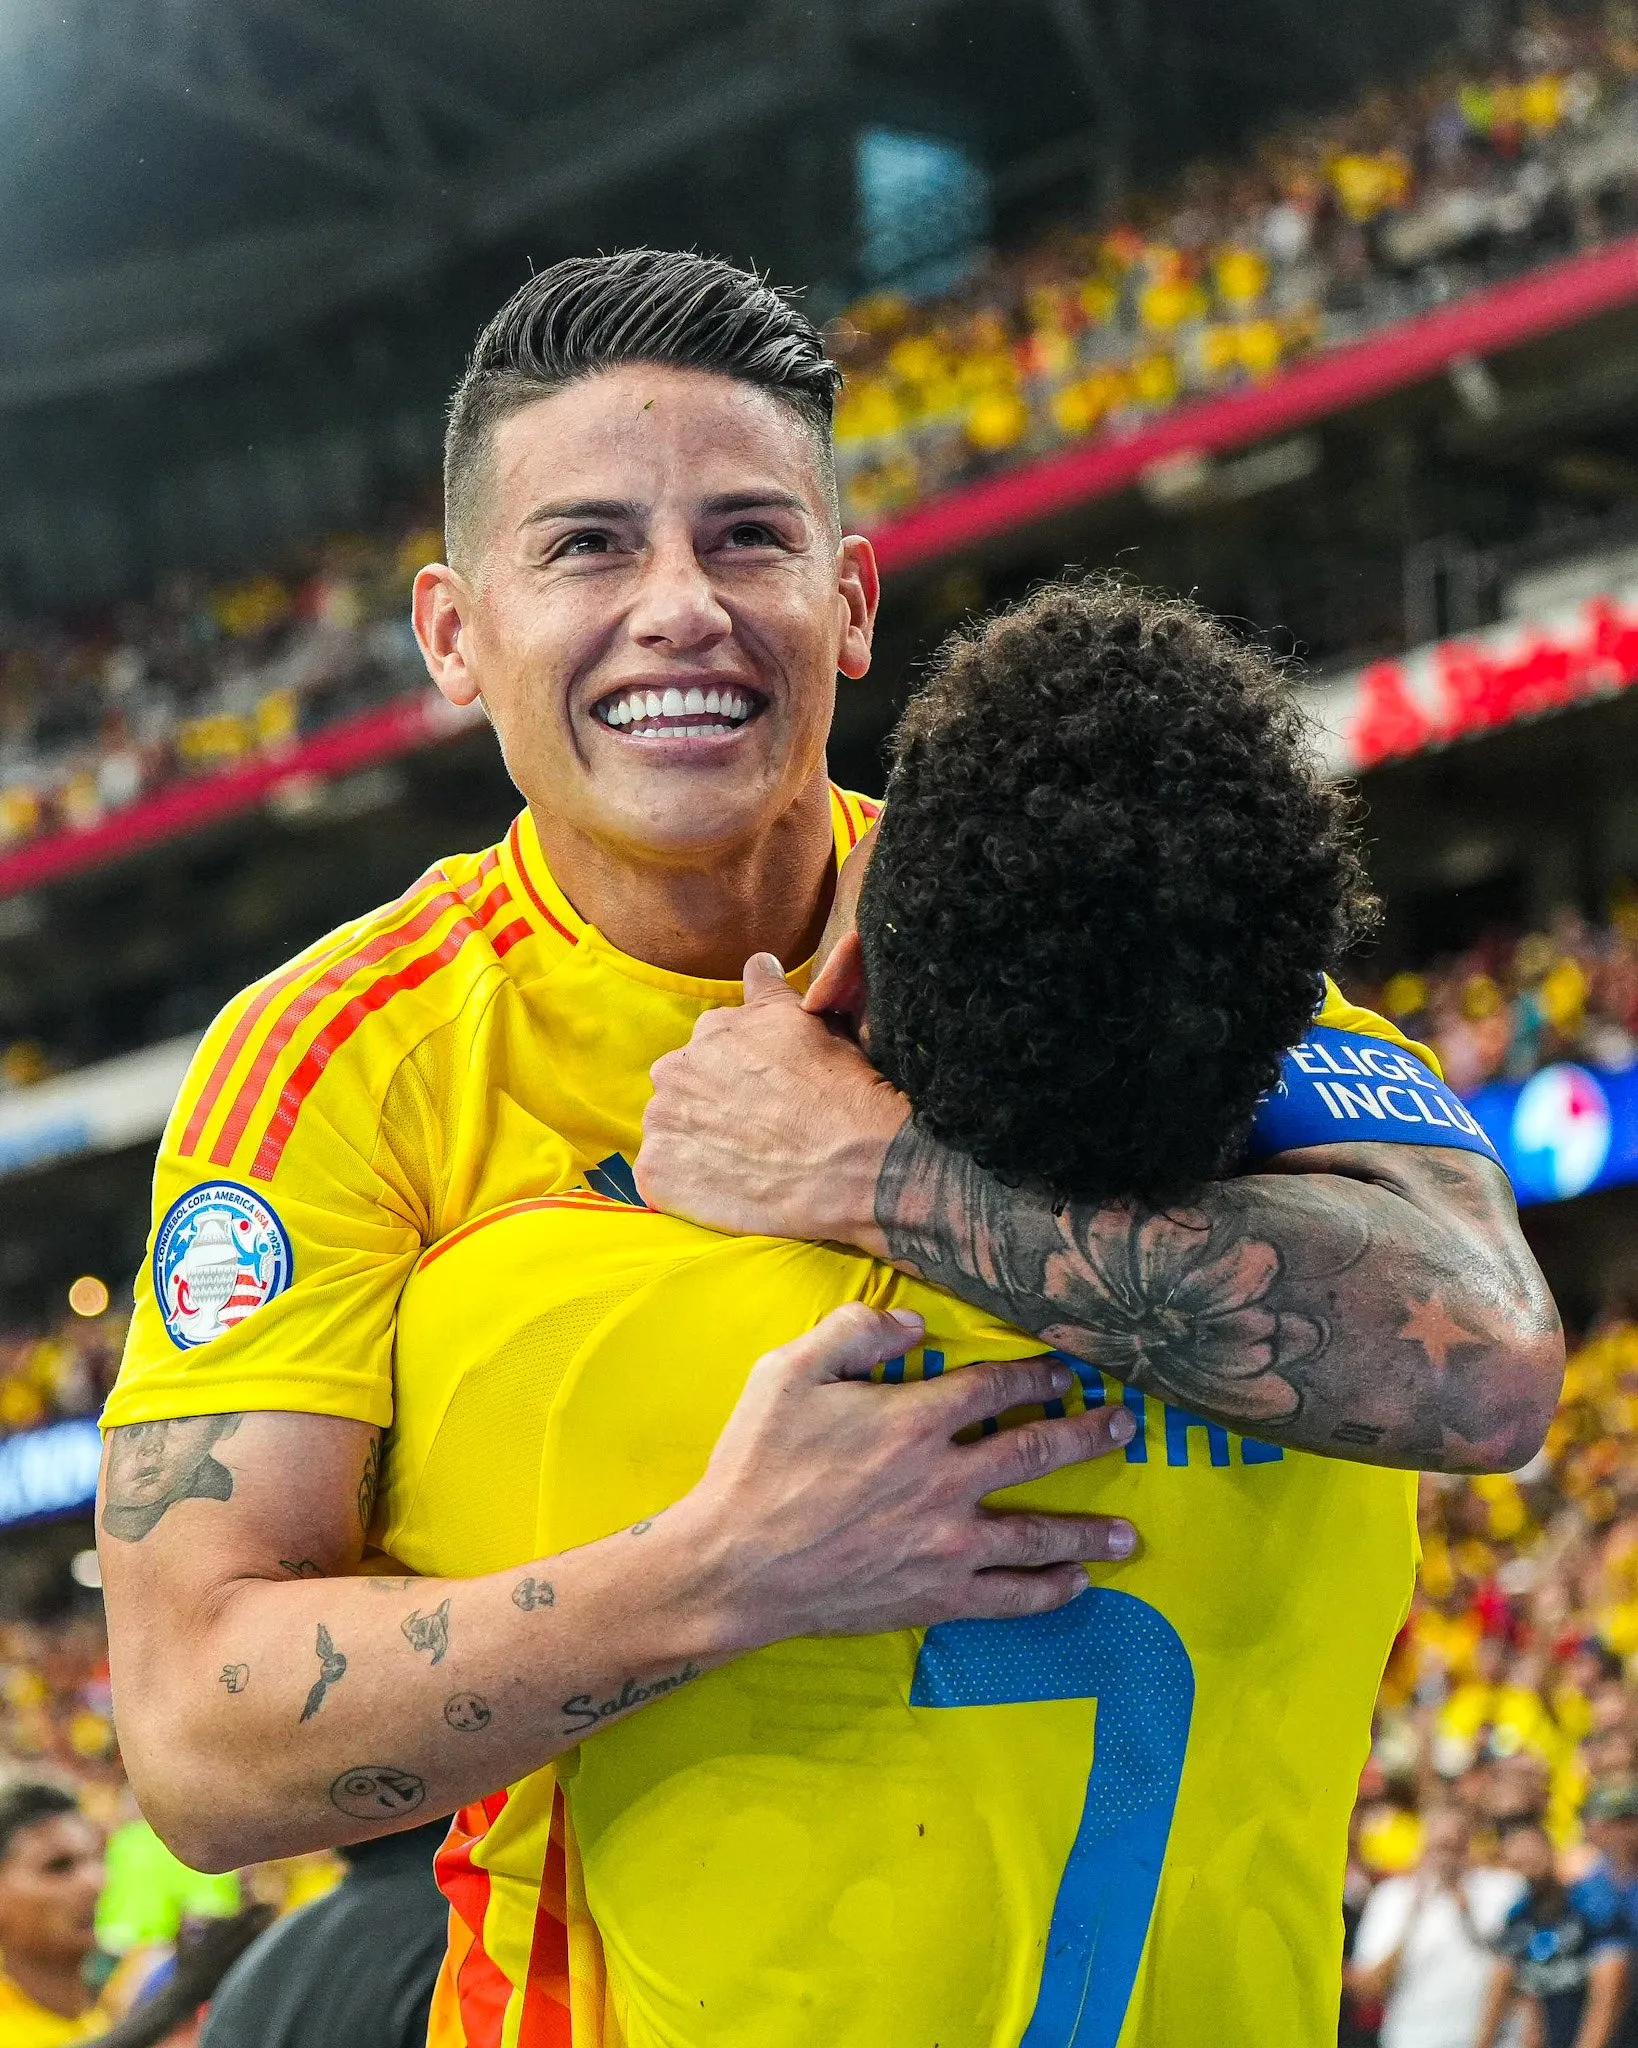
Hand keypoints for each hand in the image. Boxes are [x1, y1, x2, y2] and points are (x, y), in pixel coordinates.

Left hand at [637, 953, 908, 1249]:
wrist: (850, 1166)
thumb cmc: (842, 1091)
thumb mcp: (816, 1021)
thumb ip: (774, 990)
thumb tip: (760, 961)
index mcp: (713, 1027)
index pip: (715, 1041)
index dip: (743, 1066)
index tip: (768, 1088)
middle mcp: (677, 1066)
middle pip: (687, 1083)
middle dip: (714, 1100)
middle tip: (760, 1129)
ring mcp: (661, 1121)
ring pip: (672, 1127)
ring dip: (697, 1140)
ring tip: (746, 1162)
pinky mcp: (655, 1172)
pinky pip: (660, 1176)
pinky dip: (685, 1182)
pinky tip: (726, 1187)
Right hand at [671, 1302, 1138, 1653]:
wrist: (734, 1566)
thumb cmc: (756, 1464)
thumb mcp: (787, 1373)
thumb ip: (853, 1333)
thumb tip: (915, 1324)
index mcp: (914, 1420)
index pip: (996, 1387)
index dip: (1037, 1374)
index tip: (1067, 1372)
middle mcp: (946, 1479)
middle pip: (1037, 1450)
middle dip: (1088, 1434)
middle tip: (1126, 1427)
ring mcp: (947, 1543)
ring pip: (1039, 1533)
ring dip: (1091, 1531)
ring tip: (1127, 1534)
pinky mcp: (937, 1595)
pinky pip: (1011, 1597)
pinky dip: (1050, 1591)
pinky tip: (1077, 1584)